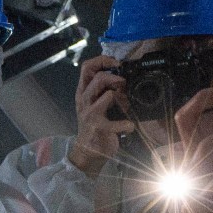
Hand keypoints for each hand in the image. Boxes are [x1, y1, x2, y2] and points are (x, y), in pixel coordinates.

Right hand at [69, 54, 132, 175]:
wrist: (87, 151)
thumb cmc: (93, 125)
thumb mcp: (93, 104)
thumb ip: (102, 90)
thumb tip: (119, 76)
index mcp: (82, 92)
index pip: (87, 67)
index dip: (102, 60)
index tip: (115, 63)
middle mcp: (84, 101)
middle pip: (98, 78)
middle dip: (115, 78)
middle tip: (124, 84)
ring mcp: (91, 114)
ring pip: (108, 96)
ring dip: (122, 98)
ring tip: (126, 105)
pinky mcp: (100, 128)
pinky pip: (119, 122)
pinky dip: (128, 124)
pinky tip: (129, 126)